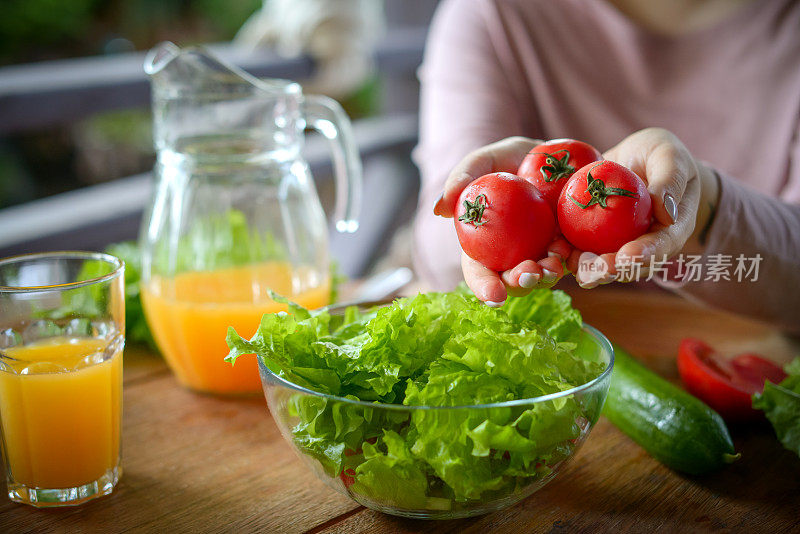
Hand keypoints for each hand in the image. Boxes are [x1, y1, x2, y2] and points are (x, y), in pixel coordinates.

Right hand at [433, 137, 570, 304]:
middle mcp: (512, 255)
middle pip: (513, 280)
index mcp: (485, 244)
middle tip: (529, 274)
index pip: (479, 272)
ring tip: (553, 263)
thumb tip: (438, 210)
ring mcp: (542, 252)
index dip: (484, 287)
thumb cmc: (510, 158)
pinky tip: (569, 248)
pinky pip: (572, 259)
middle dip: (520, 283)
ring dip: (548, 275)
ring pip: (544, 275)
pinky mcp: (569, 245)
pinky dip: (571, 259)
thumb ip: (461, 178)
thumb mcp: (485, 160)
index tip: (495, 296)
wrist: (555, 152)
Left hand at [568, 128, 719, 287]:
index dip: (645, 255)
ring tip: (572, 267)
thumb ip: (671, 179)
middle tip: (593, 271)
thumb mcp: (669, 156)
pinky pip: (579, 247)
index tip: (627, 258)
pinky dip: (567, 251)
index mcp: (671, 229)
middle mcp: (644, 243)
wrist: (634, 157)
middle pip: (630, 265)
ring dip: (586, 269)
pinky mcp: (593, 236)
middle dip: (611, 270)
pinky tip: (554, 250)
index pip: (662, 246)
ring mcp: (617, 243)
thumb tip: (668, 213)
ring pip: (603, 263)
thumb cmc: (660, 154)